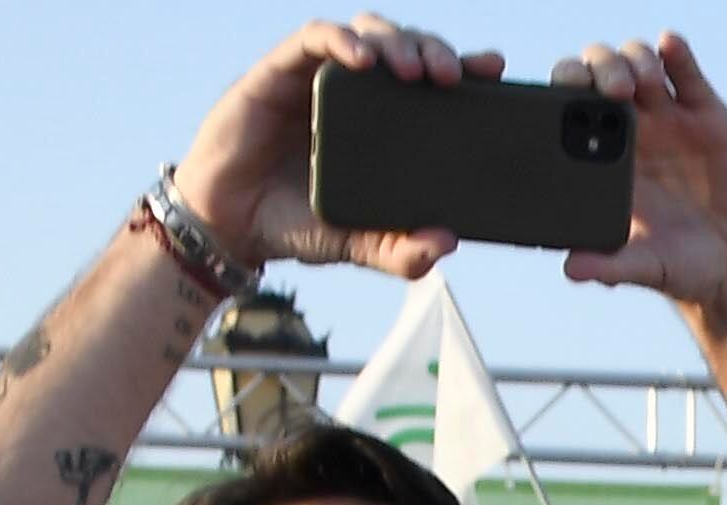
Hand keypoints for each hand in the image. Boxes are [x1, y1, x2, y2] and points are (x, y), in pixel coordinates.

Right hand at [178, 21, 484, 282]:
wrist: (232, 224)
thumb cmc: (297, 223)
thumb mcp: (359, 244)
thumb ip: (400, 250)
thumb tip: (447, 243)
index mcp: (385, 122)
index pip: (431, 81)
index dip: (465, 67)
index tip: (494, 69)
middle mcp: (358, 92)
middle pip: (406, 46)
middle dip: (435, 49)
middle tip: (453, 76)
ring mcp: (319, 77)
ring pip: (368, 31)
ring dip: (396, 41)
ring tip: (414, 72)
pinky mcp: (280, 69)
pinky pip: (316, 37)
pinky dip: (343, 42)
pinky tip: (362, 60)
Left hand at [552, 36, 726, 325]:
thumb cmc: (681, 269)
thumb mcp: (645, 268)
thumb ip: (611, 266)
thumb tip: (572, 270)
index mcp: (601, 159)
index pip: (569, 106)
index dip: (564, 90)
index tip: (568, 98)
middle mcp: (630, 130)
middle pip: (599, 72)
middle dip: (599, 68)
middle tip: (614, 92)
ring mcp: (669, 117)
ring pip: (640, 63)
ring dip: (634, 59)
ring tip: (643, 81)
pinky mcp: (706, 113)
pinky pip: (687, 73)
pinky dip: (677, 54)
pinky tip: (670, 46)